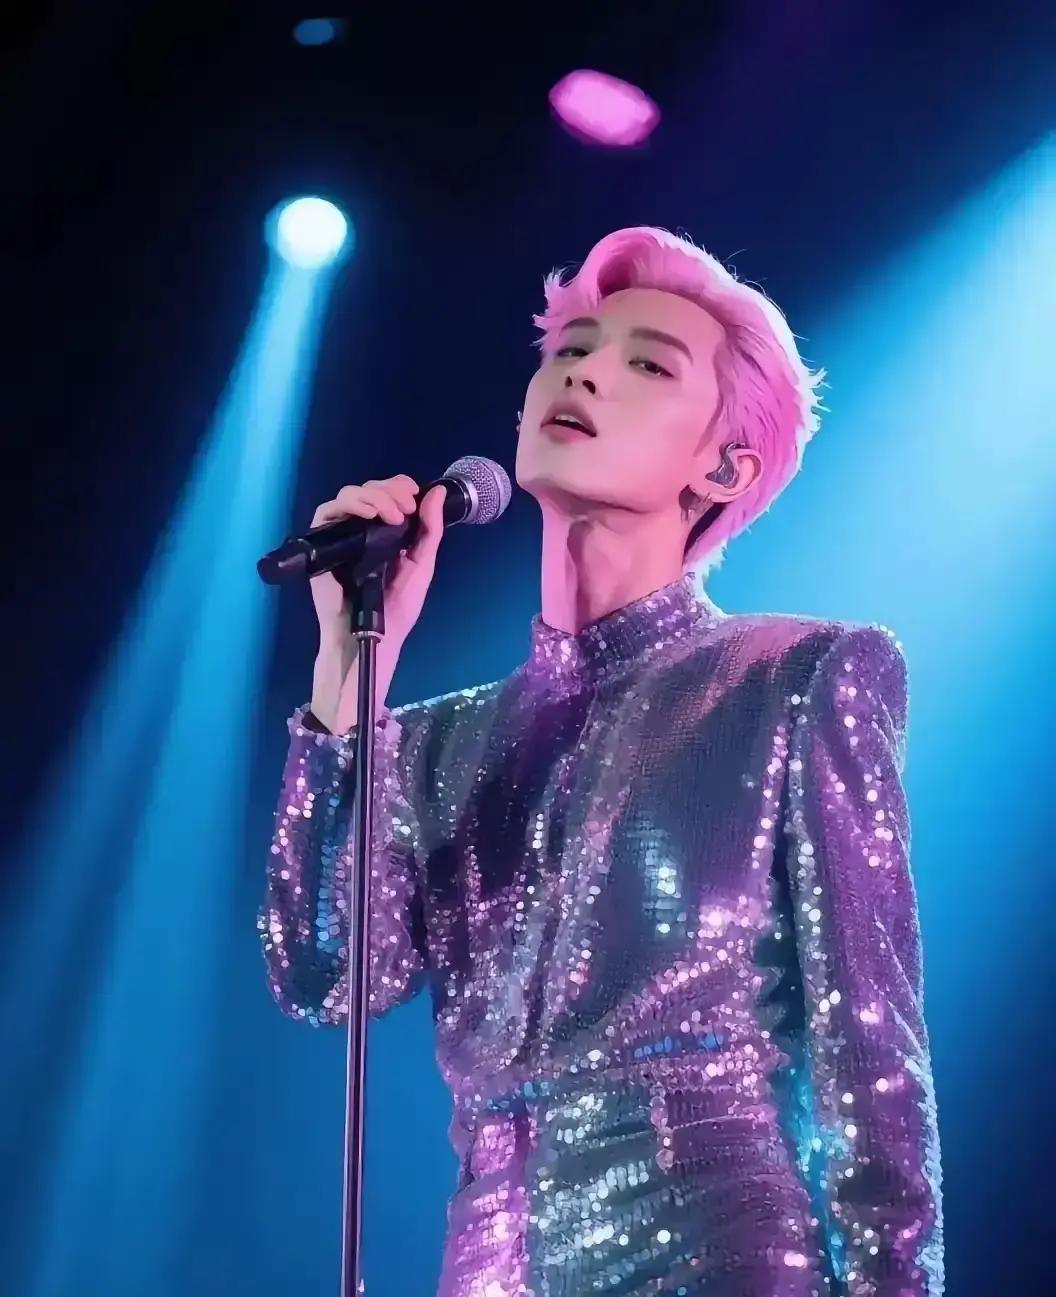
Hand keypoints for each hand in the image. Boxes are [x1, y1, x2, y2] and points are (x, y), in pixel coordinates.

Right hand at [309, 474, 446, 647]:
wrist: (373, 635)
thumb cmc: (397, 607)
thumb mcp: (422, 565)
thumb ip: (431, 530)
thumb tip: (439, 492)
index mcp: (385, 531)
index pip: (387, 493)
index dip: (398, 485)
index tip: (414, 492)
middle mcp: (361, 528)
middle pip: (368, 488)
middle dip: (390, 491)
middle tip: (405, 508)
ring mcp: (340, 534)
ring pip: (349, 494)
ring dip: (373, 496)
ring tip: (391, 515)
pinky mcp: (322, 543)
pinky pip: (327, 511)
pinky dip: (349, 505)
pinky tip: (368, 514)